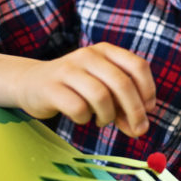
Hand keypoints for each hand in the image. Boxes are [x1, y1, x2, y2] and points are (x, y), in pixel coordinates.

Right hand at [12, 43, 155, 136]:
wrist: (31, 83)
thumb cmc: (76, 88)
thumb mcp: (103, 89)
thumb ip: (123, 106)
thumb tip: (140, 128)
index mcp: (105, 51)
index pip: (137, 66)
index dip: (148, 90)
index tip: (149, 109)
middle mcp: (88, 55)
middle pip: (122, 84)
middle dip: (135, 111)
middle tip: (137, 129)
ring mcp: (68, 69)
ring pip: (101, 96)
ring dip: (107, 116)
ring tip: (102, 120)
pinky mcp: (51, 87)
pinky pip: (78, 108)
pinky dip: (85, 118)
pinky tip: (82, 117)